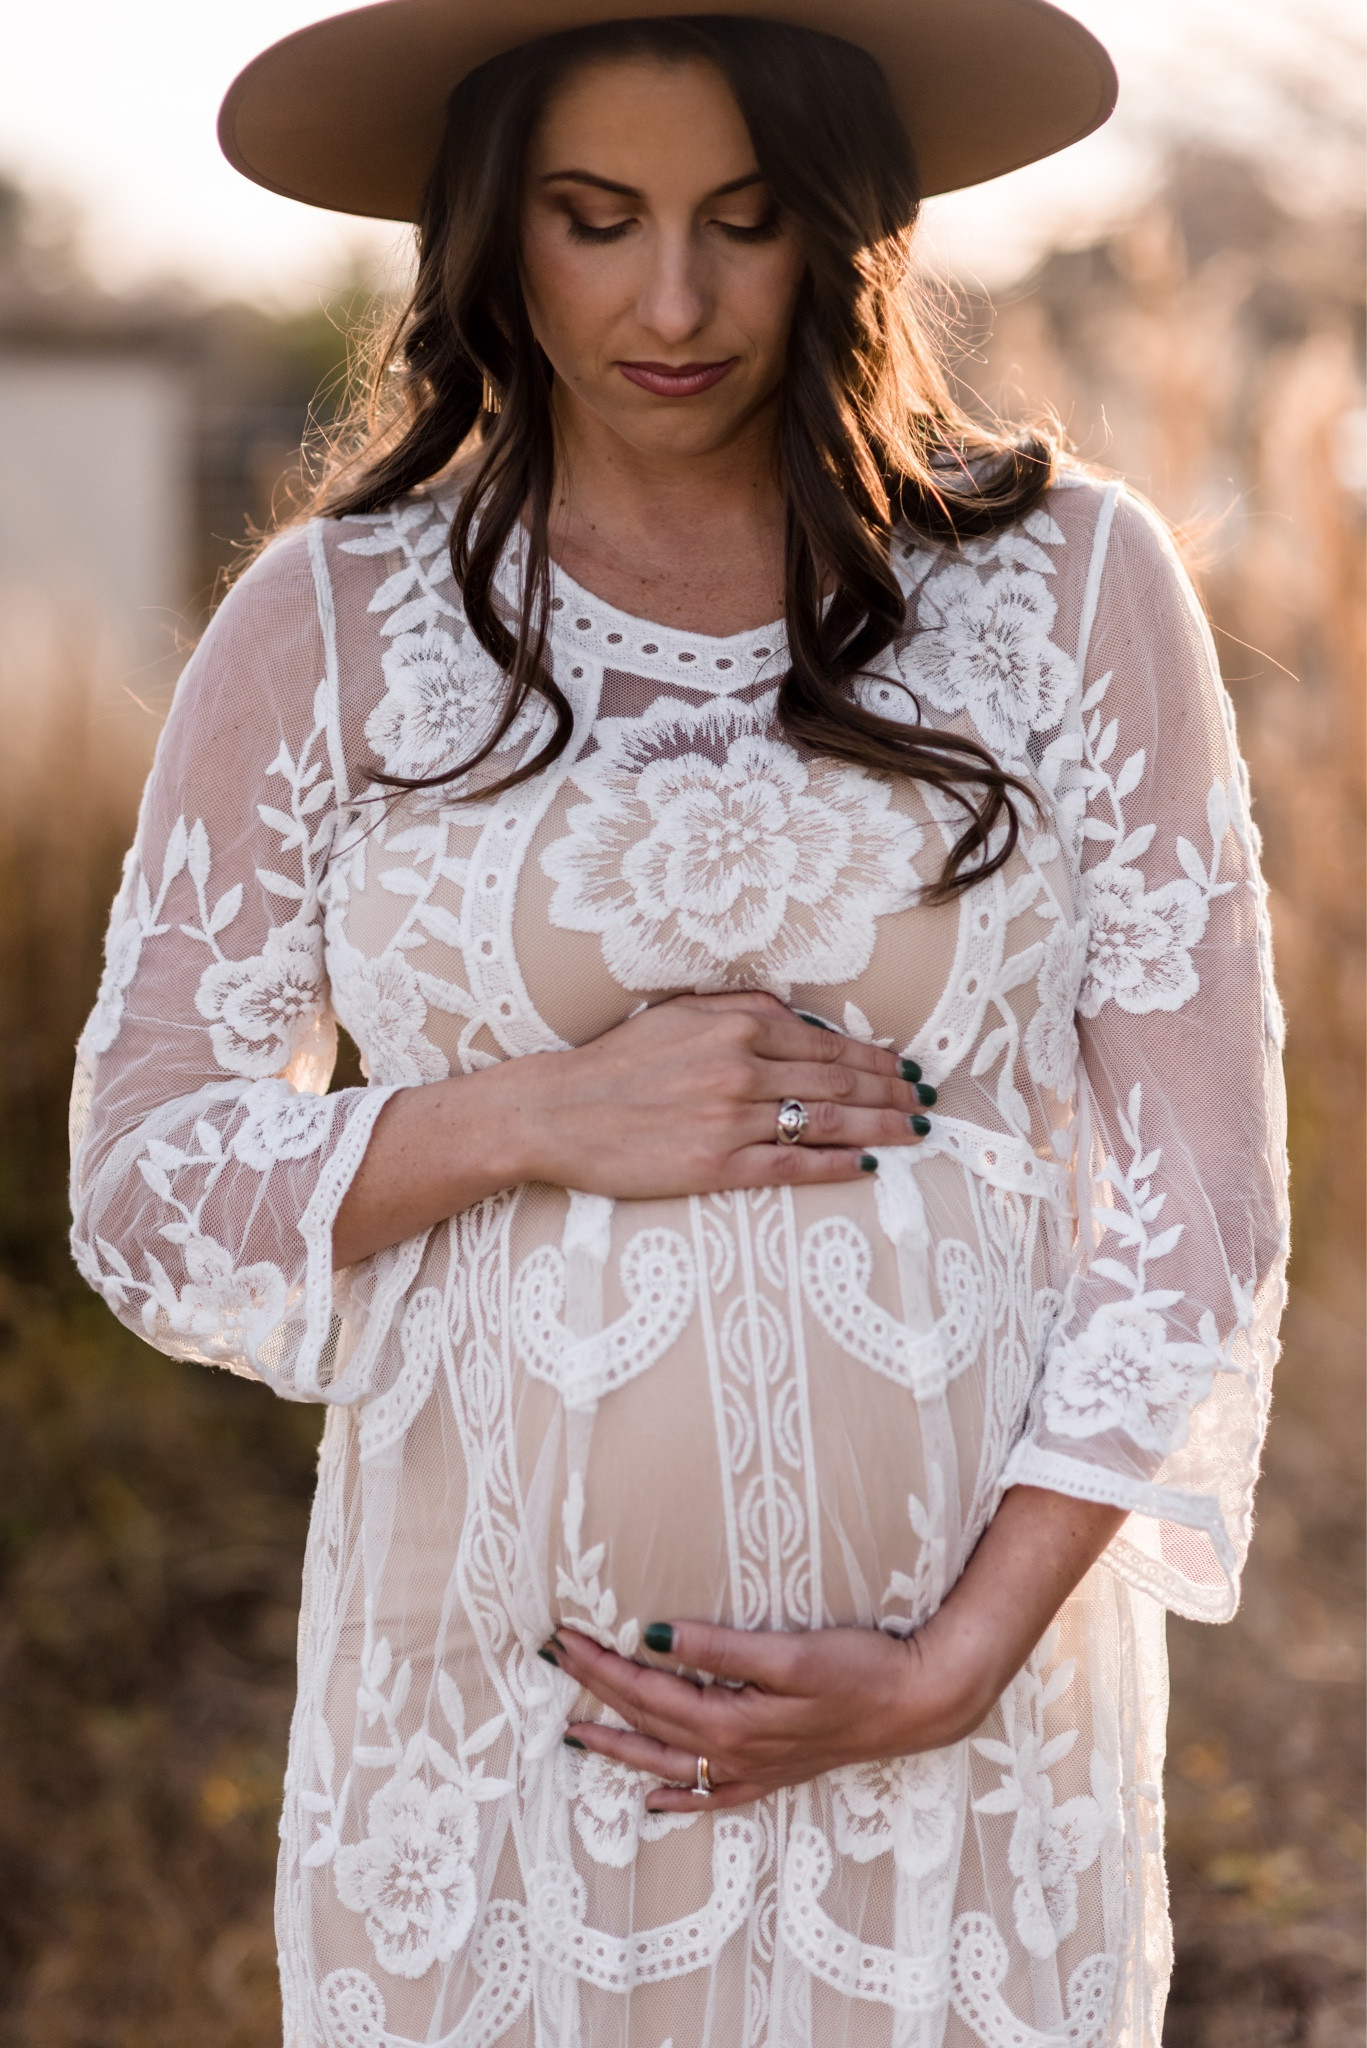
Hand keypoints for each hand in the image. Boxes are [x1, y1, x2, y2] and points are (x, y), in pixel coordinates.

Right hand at [510, 990, 933, 1200]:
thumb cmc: (616, 1062)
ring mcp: (730, 1118)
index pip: (827, 1045)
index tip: (905, 1070)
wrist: (556, 1111)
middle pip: (839, 1081)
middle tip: (925, 1103)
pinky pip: (791, 1167)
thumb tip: (801, 1016)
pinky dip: (835, 1165)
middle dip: (891, 1093)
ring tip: (913, 1133)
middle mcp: (740, 1067)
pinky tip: (866, 1166)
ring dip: (880, 1127)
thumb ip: (741, 1008)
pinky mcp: (714, 1165)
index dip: (876, 1060)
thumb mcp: (679, 1013)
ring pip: (826, 1121)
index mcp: (736, 1026)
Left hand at [550, 1618, 973, 1812]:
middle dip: (596, 1691)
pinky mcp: (773, 1775)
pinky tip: (652, 1800)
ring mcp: (752, 1770)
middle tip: (553, 1662)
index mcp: (729, 1721)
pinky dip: (675, 1797)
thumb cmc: (860, 1669)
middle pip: (647, 1721)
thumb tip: (653, 1637)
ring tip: (576, 1736)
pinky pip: (709, 1795)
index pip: (646, 1688)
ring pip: (666, 1762)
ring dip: (619, 1745)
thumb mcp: (788, 1653)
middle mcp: (732, 1754)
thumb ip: (719, 1648)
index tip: (564, 1637)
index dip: (601, 1663)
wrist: (918, 1706)